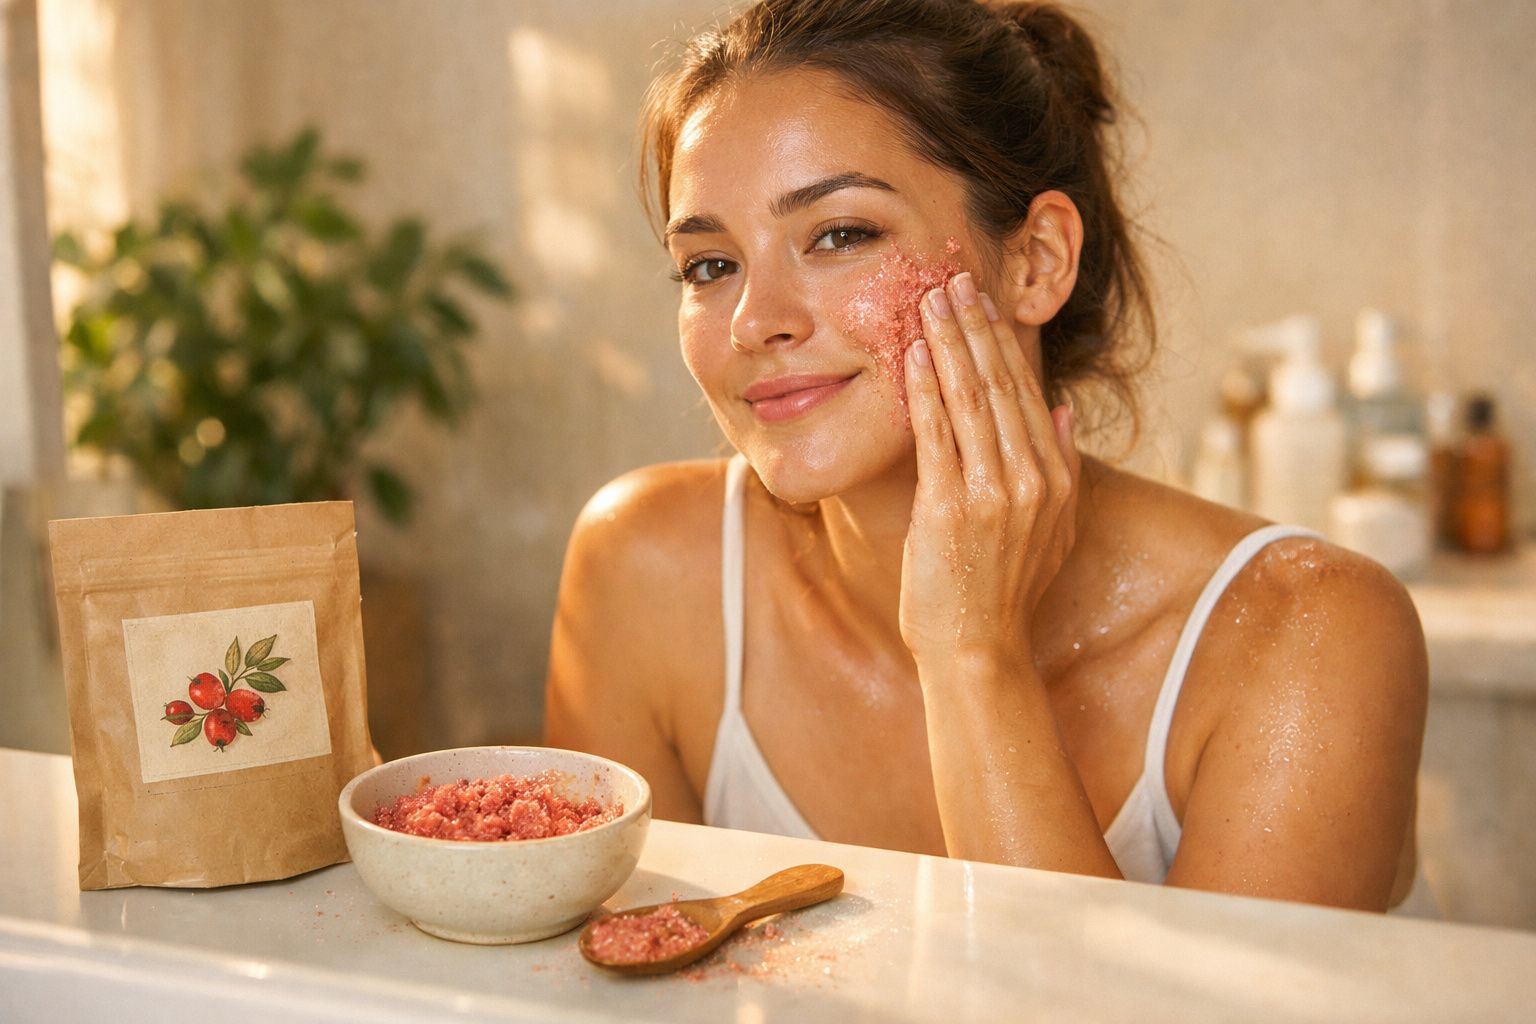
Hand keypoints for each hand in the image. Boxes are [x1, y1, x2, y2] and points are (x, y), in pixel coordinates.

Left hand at [898, 272, 1079, 666]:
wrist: (979, 651)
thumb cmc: (1004, 593)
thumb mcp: (1053, 530)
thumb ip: (1062, 464)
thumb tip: (1061, 407)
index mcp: (1056, 478)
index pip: (1026, 392)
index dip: (1002, 342)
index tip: (983, 303)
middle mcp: (1031, 478)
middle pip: (1001, 384)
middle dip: (975, 326)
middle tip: (954, 278)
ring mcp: (993, 492)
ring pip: (970, 398)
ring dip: (949, 342)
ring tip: (931, 299)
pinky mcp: (951, 507)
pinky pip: (937, 434)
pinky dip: (926, 389)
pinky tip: (915, 354)